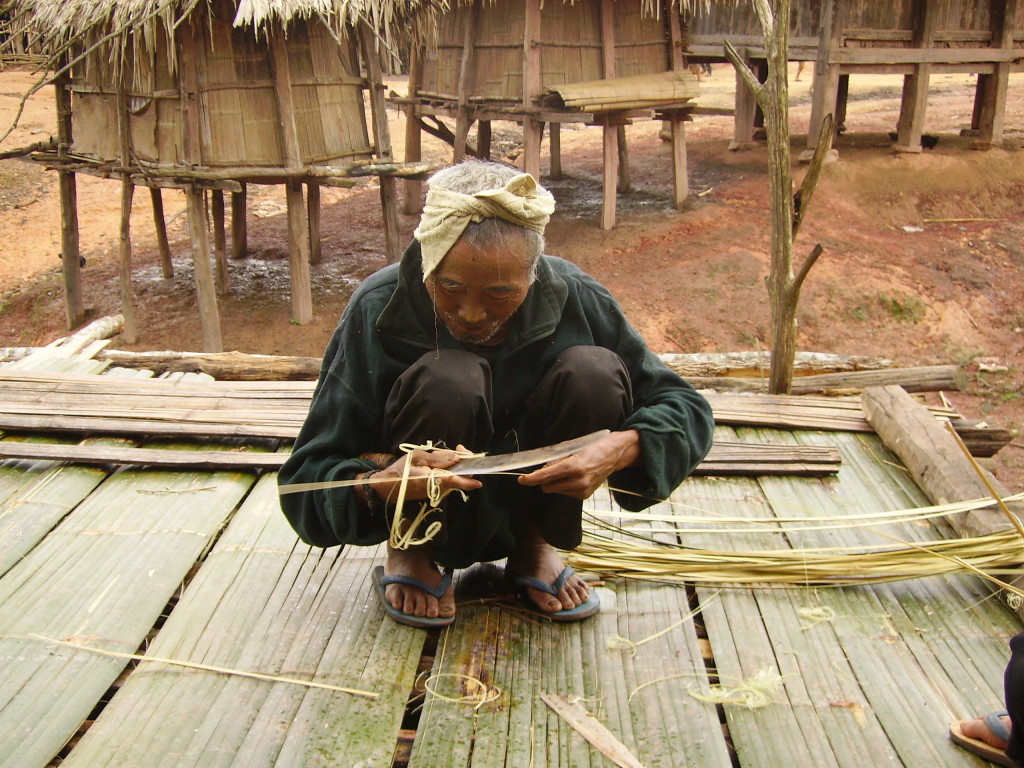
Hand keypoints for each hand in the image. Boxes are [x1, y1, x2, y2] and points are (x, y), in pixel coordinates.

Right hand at [372, 445, 481, 502]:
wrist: (386, 487)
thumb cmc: (399, 470)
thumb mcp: (416, 457)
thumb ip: (436, 458)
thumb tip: (455, 458)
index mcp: (432, 479)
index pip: (455, 481)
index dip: (468, 481)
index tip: (479, 481)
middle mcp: (437, 488)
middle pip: (458, 478)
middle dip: (464, 463)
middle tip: (460, 449)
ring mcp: (437, 491)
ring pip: (454, 479)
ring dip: (456, 466)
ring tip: (449, 454)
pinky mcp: (435, 491)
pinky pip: (448, 480)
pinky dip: (450, 470)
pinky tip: (443, 462)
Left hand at [517, 430, 640, 499]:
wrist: (614, 454)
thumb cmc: (592, 447)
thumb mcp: (572, 448)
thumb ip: (555, 460)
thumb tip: (541, 470)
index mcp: (574, 466)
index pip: (546, 476)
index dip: (531, 479)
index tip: (522, 480)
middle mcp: (578, 481)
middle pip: (547, 487)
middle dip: (543, 479)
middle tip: (551, 468)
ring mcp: (582, 490)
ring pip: (555, 490)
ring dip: (555, 482)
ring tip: (568, 470)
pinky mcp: (585, 496)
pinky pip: (565, 493)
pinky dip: (564, 485)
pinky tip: (574, 477)